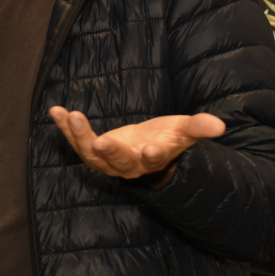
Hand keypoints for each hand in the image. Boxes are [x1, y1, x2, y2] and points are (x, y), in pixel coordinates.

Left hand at [49, 106, 224, 185]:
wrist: (148, 147)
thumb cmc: (168, 137)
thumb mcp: (185, 130)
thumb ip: (199, 128)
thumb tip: (219, 126)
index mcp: (154, 160)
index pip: (155, 160)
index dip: (154, 155)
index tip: (152, 148)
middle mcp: (129, 165)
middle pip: (119, 162)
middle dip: (109, 152)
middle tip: (100, 142)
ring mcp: (107, 161)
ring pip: (91, 154)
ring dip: (79, 135)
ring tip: (70, 115)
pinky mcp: (92, 152)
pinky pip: (75, 141)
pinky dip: (65, 127)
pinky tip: (55, 110)